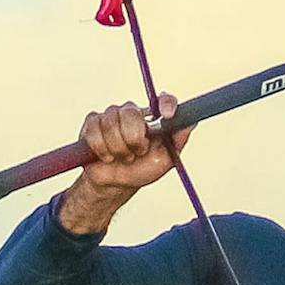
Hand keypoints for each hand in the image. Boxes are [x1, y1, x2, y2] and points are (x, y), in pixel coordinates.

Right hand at [56, 94, 187, 233]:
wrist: (115, 184)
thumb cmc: (141, 170)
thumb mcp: (165, 160)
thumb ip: (178, 140)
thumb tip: (191, 122)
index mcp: (153, 118)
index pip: (163, 100)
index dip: (166, 103)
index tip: (167, 115)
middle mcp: (133, 112)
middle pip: (131, 113)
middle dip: (133, 139)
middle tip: (136, 152)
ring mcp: (111, 115)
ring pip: (111, 123)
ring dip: (118, 148)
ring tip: (122, 157)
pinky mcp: (93, 123)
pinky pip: (95, 130)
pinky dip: (102, 148)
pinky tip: (106, 156)